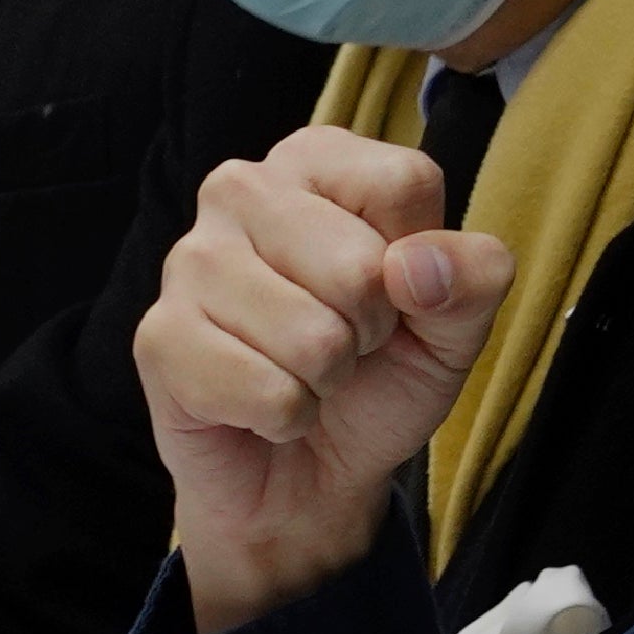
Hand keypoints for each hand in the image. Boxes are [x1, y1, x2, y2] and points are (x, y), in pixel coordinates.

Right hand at [133, 126, 510, 632]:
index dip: (420, 262)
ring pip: (312, 336)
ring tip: (303, 371)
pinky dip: (285, 416)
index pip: (403, 184)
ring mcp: (189, 260)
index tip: (395, 290)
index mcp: (319, 159)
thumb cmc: (382, 375)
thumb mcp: (457, 322)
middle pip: (358, 267)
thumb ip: (474, 275)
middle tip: (345, 343)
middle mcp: (242, 189)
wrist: (310, 474)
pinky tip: (263, 406)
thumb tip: (416, 266)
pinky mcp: (159, 337)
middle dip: (370, 330)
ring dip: (326, 378)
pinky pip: (265, 391)